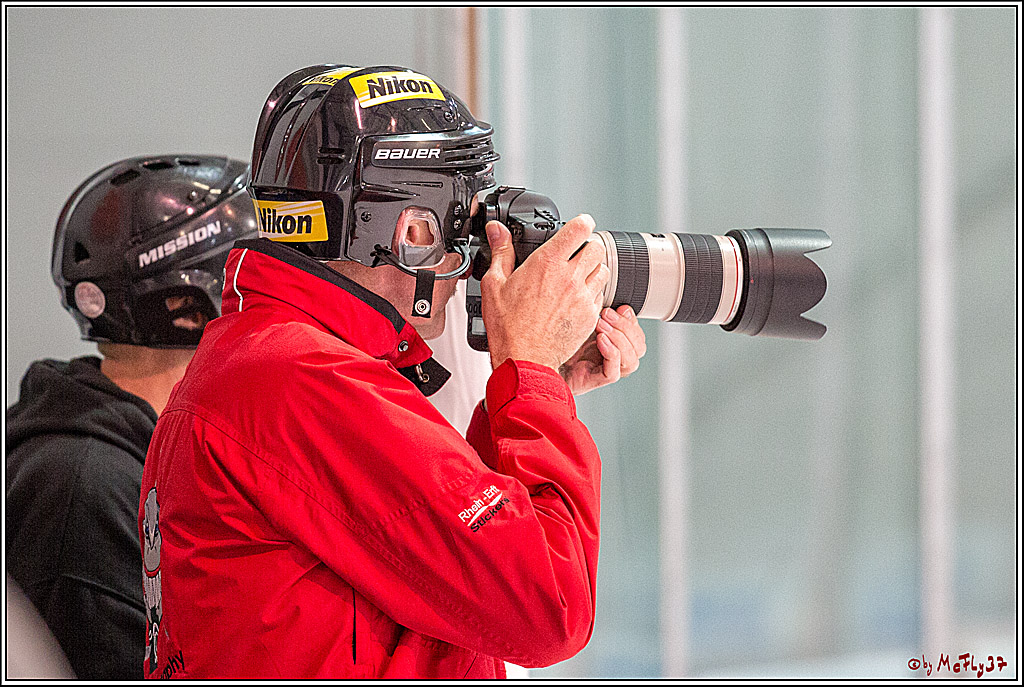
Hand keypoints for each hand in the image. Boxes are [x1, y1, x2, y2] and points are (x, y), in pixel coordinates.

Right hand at [480, 215, 609, 370]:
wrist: (524, 359)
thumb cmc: (508, 327)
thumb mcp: (495, 284)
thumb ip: (501, 252)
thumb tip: (496, 229)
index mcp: (547, 263)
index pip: (580, 228)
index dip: (582, 222)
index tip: (579, 225)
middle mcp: (570, 277)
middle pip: (596, 247)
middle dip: (587, 247)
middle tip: (576, 254)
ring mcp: (582, 297)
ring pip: (603, 270)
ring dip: (593, 269)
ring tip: (577, 276)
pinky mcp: (590, 316)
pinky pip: (601, 295)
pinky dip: (593, 293)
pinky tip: (577, 298)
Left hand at [559, 305, 646, 394]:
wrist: (536, 357)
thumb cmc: (555, 338)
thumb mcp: (581, 320)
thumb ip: (600, 313)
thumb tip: (618, 304)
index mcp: (612, 343)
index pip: (637, 336)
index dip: (632, 322)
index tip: (620, 308)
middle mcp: (612, 359)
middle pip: (639, 348)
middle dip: (627, 328)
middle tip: (606, 314)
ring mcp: (604, 371)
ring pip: (631, 361)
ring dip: (619, 339)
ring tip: (600, 325)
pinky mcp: (593, 381)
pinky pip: (613, 373)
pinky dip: (611, 354)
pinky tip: (600, 339)